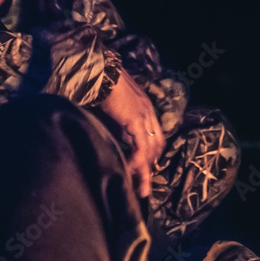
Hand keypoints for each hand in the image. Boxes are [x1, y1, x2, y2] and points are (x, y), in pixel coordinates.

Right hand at [99, 70, 164, 197]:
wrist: (104, 72)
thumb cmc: (105, 87)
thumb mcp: (114, 108)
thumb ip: (116, 122)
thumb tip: (110, 137)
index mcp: (145, 110)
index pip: (154, 137)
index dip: (150, 154)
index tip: (143, 169)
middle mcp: (149, 114)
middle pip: (156, 145)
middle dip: (150, 167)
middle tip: (144, 187)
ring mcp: (145, 116)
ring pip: (151, 149)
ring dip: (145, 169)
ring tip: (140, 187)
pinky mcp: (136, 119)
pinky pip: (141, 144)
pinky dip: (138, 159)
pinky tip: (133, 170)